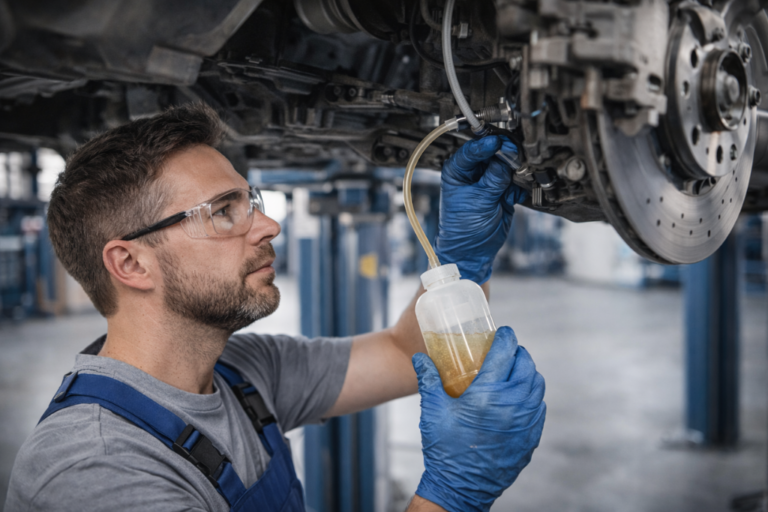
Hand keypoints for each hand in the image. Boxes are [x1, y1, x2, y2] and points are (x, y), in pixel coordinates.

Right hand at [412, 327, 545, 511]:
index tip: (503, 332)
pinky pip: (539, 408)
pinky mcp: (531, 438)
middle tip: (507, 351)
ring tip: (514, 372)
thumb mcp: (432, 411)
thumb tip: (420, 357)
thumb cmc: (444, 448)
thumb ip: (428, 379)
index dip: (506, 337)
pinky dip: (532, 396)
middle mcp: (513, 405)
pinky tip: (519, 398)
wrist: (460, 488)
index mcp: (488, 394)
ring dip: (528, 373)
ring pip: (537, 386)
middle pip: (527, 365)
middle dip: (518, 353)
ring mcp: (526, 423)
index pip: (506, 352)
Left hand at [435, 136, 526, 283]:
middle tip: (517, 155)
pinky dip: (520, 183)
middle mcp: (473, 172)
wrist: (473, 251)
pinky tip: (520, 189)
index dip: (487, 145)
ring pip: (507, 165)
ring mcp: (489, 180)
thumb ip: (495, 177)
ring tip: (520, 173)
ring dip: (515, 168)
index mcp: (457, 170)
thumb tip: (508, 155)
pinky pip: (516, 180)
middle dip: (505, 154)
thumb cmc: (463, 228)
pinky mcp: (503, 191)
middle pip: (493, 153)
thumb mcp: (479, 200)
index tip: (499, 142)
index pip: (472, 149)